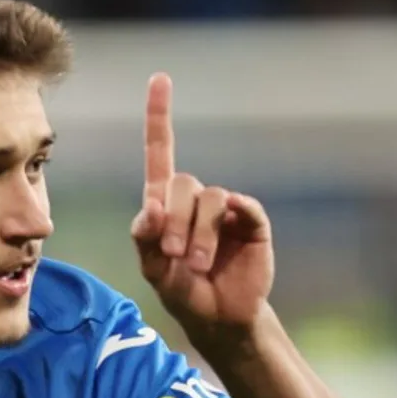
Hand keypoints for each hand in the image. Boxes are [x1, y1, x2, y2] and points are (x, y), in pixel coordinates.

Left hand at [131, 73, 274, 347]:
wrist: (220, 319)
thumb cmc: (183, 292)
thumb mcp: (154, 270)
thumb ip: (144, 239)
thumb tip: (150, 205)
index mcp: (166, 204)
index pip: (160, 152)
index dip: (159, 116)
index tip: (160, 78)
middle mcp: (196, 200)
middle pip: (181, 181)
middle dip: (173, 219)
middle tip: (173, 254)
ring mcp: (225, 210)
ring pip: (209, 198)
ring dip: (199, 234)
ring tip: (197, 264)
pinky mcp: (252, 222)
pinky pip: (243, 206)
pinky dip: (235, 216)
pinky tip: (232, 231)